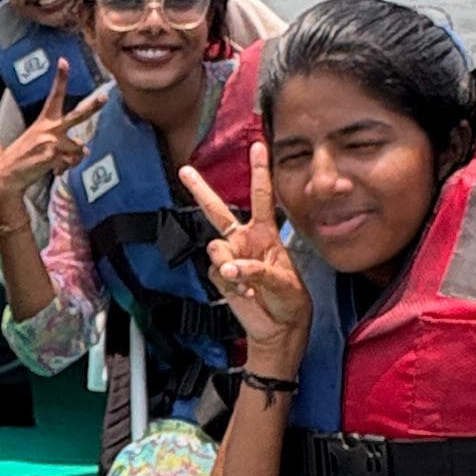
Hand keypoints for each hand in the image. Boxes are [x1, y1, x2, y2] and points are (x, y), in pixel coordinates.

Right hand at [0, 76, 103, 216]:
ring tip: (58, 162)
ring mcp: (52, 143)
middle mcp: (50, 129)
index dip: (60, 78)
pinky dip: (66, 168)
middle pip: (78, 115)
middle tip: (105, 97)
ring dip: (72, 158)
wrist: (7, 175)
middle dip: (93, 106)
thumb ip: (63, 142)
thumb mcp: (39, 141)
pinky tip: (54, 170)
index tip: (64, 61)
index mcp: (44, 121)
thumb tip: (86, 150)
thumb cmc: (22, 157)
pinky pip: (71, 162)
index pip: (54, 96)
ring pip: (79, 149)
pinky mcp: (53, 157)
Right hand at [180, 139, 307, 370]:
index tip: (258, 146)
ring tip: (244, 280)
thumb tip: (230, 268)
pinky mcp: (221, 278)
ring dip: (229, 262)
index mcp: (266, 234)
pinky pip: (217, 273)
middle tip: (185, 170)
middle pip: (218, 211)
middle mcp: (244, 241)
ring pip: (216, 247)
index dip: (259, 171)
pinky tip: (245, 294)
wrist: (279, 329)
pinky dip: (231, 283)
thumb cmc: (290, 301)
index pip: (262, 197)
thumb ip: (257, 271)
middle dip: (201, 190)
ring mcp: (231, 259)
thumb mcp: (284, 283)